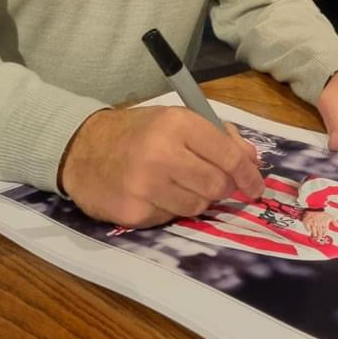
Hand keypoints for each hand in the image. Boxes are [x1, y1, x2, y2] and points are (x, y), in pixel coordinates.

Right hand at [59, 105, 263, 227]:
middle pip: (216, 185)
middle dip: (223, 188)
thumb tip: (251, 160)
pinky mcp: (133, 211)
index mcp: (176, 124)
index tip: (256, 185)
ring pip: (197, 206)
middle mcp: (162, 153)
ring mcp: (146, 185)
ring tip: (178, 184)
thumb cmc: (136, 132)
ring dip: (197, 199)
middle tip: (216, 185)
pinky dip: (171, 209)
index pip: (227, 156)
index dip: (248, 174)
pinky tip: (155, 194)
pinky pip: (170, 218)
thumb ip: (217, 137)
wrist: (81, 149)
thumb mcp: (175, 121)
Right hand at [302, 210, 334, 239]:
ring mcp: (312, 223)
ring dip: (314, 236)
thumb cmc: (321, 211)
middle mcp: (318, 224)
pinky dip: (309, 231)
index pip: (325, 232)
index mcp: (324, 223)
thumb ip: (334, 221)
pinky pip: (308, 229)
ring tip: (314, 237)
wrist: (313, 206)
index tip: (323, 236)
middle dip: (319, 237)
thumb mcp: (329, 215)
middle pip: (319, 234)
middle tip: (319, 239)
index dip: (324, 235)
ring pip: (314, 233)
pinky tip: (310, 232)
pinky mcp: (307, 222)